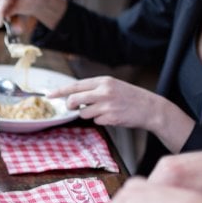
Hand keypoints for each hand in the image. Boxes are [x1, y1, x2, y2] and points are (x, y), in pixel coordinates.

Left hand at [48, 76, 195, 151]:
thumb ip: (95, 89)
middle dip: (70, 106)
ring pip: (84, 113)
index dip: (60, 91)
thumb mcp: (113, 86)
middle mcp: (104, 91)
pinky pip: (96, 121)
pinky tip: (112, 116)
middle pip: (74, 100)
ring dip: (89, 115)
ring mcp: (107, 105)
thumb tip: (75, 96)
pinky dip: (101, 120)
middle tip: (74, 108)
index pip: (75, 85)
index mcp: (104, 81)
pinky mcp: (110, 117)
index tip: (50, 95)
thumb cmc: (130, 97)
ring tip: (104, 111)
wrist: (151, 108)